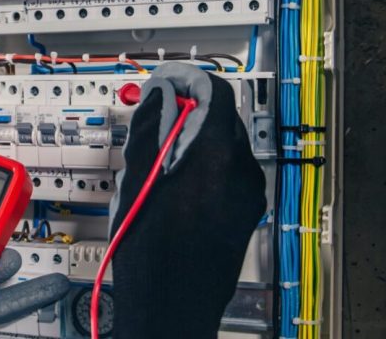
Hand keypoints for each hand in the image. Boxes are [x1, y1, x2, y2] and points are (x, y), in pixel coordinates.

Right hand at [109, 63, 266, 338]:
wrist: (171, 307)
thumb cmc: (150, 252)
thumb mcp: (137, 179)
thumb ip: (149, 127)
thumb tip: (158, 95)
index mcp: (216, 158)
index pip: (214, 91)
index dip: (187, 79)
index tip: (164, 81)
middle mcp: (242, 172)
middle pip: (221, 115)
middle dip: (188, 107)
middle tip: (155, 114)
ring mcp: (248, 194)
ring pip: (224, 142)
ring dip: (194, 134)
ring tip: (159, 153)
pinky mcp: (246, 211)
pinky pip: (228, 169)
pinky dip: (204, 160)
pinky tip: (175, 179)